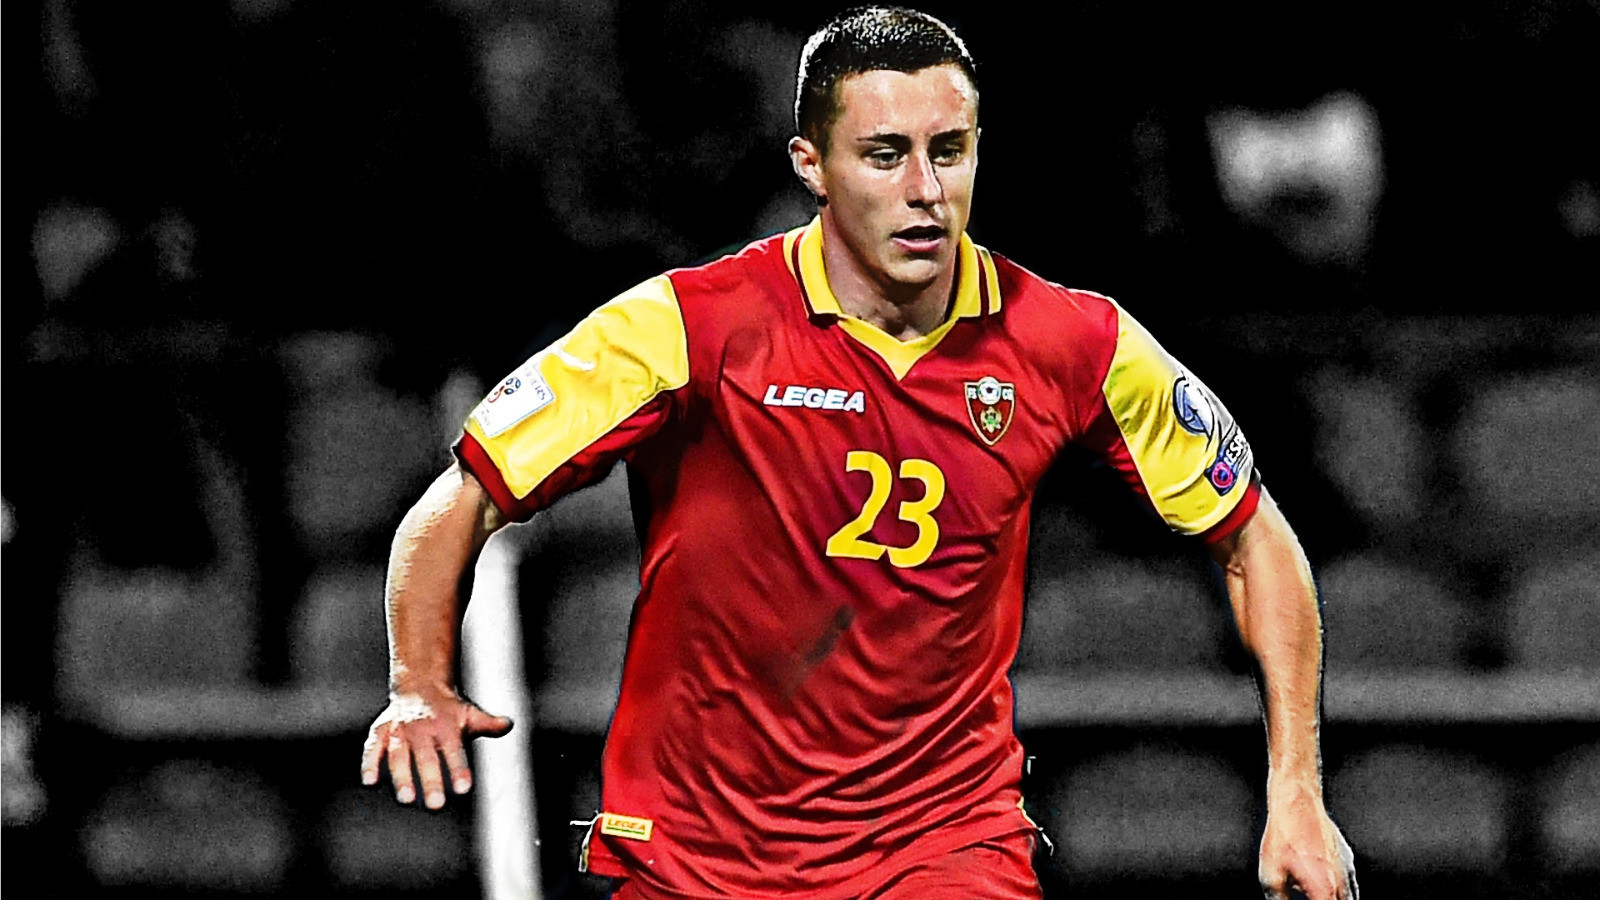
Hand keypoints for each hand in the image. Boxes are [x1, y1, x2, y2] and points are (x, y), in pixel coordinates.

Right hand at [360, 690, 513, 809]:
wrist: (419, 685)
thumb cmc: (449, 710)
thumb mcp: (469, 714)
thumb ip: (487, 723)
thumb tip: (508, 724)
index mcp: (446, 727)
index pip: (454, 750)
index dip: (459, 769)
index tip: (463, 789)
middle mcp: (421, 729)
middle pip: (427, 757)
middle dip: (431, 780)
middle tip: (436, 805)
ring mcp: (399, 731)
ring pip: (399, 755)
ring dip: (401, 777)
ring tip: (406, 799)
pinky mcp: (380, 732)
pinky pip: (373, 748)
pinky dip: (369, 763)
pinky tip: (369, 781)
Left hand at [1258, 788, 1357, 899]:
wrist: (1298, 801)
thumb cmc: (1284, 835)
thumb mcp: (1271, 874)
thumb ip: (1280, 898)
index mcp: (1325, 890)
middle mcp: (1343, 882)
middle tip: (1311, 897)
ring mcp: (1348, 869)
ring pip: (1350, 899)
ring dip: (1335, 899)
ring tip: (1318, 893)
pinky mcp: (1347, 859)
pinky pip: (1349, 886)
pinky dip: (1339, 894)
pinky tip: (1325, 890)